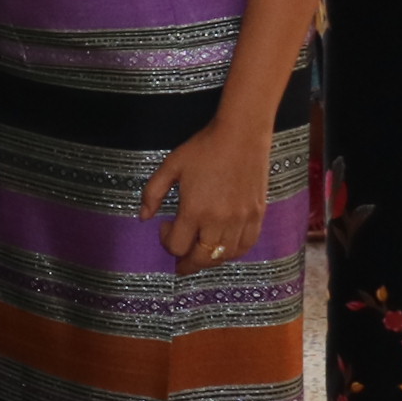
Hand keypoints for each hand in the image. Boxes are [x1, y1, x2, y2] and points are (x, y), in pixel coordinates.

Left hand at [141, 111, 272, 274]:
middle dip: (187, 264)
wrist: (241, 136)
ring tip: (200, 252)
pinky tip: (223, 246)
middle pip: (202, 259)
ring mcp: (241, 220)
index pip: (177, 246)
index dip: (166, 243)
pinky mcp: (257, 216)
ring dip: (209, 259)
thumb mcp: (170, 167)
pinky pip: (246, 246)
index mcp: (195, 210)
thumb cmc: (203, 149)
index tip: (165, 228)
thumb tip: (144, 217)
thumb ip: (152, 193)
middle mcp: (219, 221)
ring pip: (225, 256)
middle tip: (180, 262)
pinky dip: (233, 252)